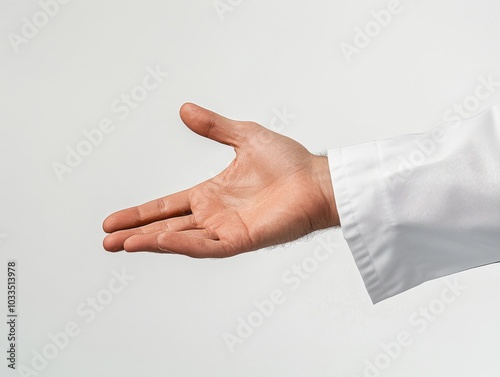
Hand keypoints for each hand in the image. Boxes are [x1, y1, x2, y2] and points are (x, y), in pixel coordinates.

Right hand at [102, 103, 338, 257]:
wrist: (317, 179)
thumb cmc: (289, 161)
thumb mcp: (244, 135)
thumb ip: (214, 126)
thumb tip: (185, 110)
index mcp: (211, 194)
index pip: (167, 206)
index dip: (141, 213)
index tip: (113, 220)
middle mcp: (214, 215)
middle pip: (167, 227)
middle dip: (136, 234)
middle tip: (107, 241)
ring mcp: (226, 229)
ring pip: (181, 240)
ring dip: (151, 242)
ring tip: (122, 244)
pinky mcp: (242, 240)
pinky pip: (207, 246)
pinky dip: (182, 244)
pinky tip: (158, 241)